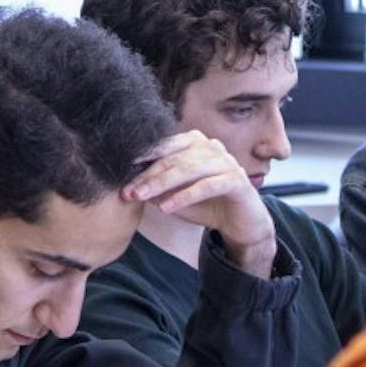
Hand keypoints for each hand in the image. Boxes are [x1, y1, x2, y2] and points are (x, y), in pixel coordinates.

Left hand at [123, 131, 277, 277]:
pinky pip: (207, 185)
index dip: (145, 156)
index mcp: (196, 143)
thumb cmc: (207, 204)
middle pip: (174, 158)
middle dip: (149, 175)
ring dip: (162, 184)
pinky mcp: (237, 180)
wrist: (241, 223)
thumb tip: (132, 186)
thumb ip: (159, 188)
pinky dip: (185, 196)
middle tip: (129, 190)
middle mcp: (212, 147)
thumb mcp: (177, 196)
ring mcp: (226, 161)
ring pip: (188, 169)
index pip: (167, 147)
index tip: (124, 166)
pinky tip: (167, 207)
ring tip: (142, 197)